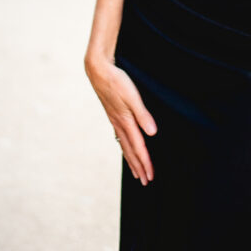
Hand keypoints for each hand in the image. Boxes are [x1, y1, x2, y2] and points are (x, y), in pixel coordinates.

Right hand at [86, 57, 157, 185]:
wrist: (98, 69)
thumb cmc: (116, 81)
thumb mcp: (132, 96)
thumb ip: (143, 114)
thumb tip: (152, 133)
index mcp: (125, 121)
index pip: (138, 147)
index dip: (145, 162)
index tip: (150, 176)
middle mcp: (119, 124)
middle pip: (130, 150)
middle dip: (138, 166)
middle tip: (145, 181)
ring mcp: (114, 120)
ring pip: (124, 144)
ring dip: (131, 159)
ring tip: (135, 170)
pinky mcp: (112, 114)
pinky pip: (120, 135)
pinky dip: (125, 146)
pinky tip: (125, 146)